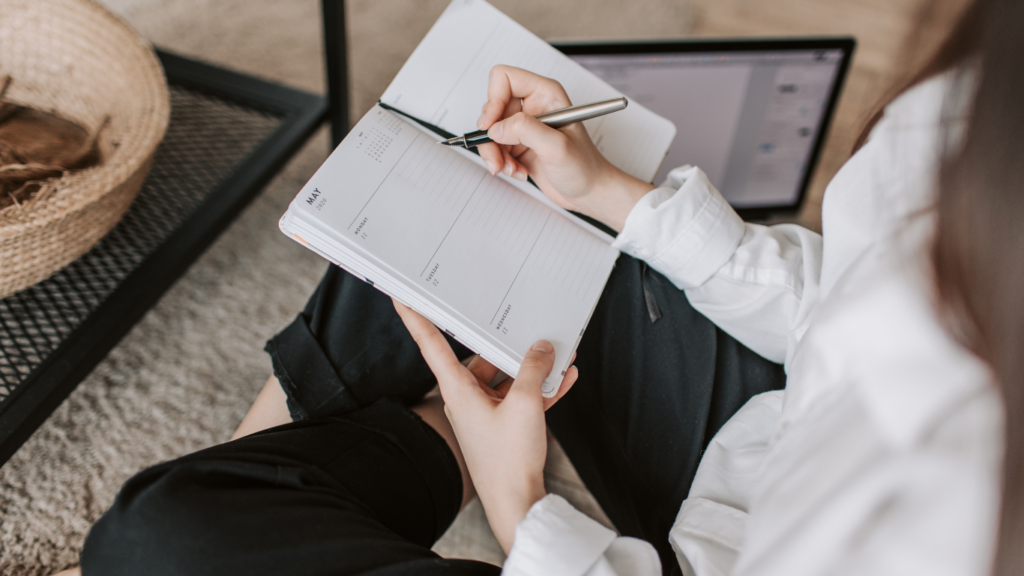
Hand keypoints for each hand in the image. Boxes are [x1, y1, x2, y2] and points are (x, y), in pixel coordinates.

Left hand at [393, 299, 577, 552]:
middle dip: (506, 344)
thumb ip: (534, 369)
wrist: (517, 504)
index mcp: (457, 391)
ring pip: (506, 379)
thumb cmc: (509, 461)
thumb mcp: (526, 405)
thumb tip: (541, 348)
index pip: (431, 343)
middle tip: (523, 323)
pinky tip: (565, 378)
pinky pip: (520, 399)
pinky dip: (540, 389)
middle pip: (482, 359)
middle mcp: (465, 399)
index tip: (401, 295)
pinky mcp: (502, 427)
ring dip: (531, 368)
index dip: (415, 317)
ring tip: (558, 352)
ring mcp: (484, 414)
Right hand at [477, 65, 654, 230]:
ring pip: (490, 131)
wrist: (590, 192)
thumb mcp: (557, 147)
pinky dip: (501, 163)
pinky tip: (518, 171)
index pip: (505, 78)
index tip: (490, 125)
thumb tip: (496, 128)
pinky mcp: (519, 144)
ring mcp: (525, 126)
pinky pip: (495, 148)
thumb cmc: (585, 167)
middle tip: (498, 157)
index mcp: (545, 94)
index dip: (493, 100)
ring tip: (511, 169)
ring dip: (495, 153)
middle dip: (491, 135)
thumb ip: (525, 130)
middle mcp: (533, 106)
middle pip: (492, 107)